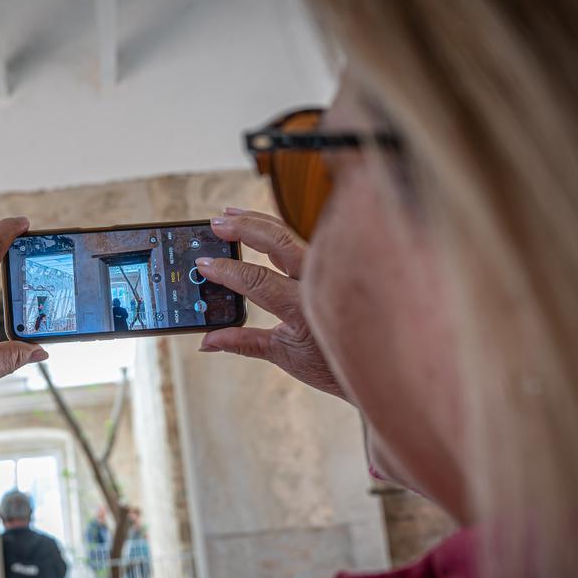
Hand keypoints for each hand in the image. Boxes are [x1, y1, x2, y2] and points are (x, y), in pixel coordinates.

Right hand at [194, 208, 345, 399]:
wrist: (374, 364)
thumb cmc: (331, 364)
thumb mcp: (284, 356)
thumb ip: (243, 343)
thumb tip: (207, 342)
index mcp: (303, 308)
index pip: (258, 281)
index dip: (227, 271)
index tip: (203, 264)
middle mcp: (317, 282)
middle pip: (276, 241)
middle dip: (242, 229)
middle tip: (215, 224)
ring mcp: (325, 270)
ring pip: (288, 234)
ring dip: (257, 221)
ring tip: (228, 214)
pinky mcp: (328, 265)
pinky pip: (298, 240)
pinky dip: (274, 230)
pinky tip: (256, 224)